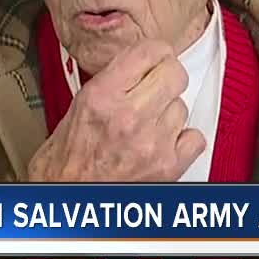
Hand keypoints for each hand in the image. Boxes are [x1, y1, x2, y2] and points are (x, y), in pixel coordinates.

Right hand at [27, 39, 205, 183]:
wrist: (67, 206)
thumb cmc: (64, 166)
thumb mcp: (76, 108)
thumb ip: (109, 82)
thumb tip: (137, 63)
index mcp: (101, 96)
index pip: (149, 51)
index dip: (155, 52)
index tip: (154, 57)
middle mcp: (129, 117)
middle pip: (175, 74)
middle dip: (166, 77)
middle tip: (155, 87)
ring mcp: (152, 143)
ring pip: (183, 106)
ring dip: (169, 113)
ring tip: (146, 125)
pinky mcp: (168, 167)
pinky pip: (195, 137)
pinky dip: (183, 139)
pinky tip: (163, 142)